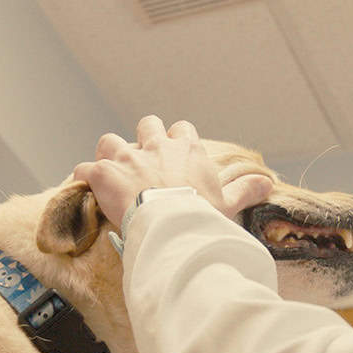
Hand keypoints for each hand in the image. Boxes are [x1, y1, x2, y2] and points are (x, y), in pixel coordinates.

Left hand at [72, 116, 273, 229]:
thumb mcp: (228, 204)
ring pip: (111, 140)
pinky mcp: (103, 173)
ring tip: (111, 172)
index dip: (175, 141)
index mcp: (187, 149)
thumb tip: (267, 183)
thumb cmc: (203, 216)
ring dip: (109, 154)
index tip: (174, 156)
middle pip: (147, 125)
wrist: (172, 227)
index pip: (182, 130)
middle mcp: (156, 146)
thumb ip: (245, 190)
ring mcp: (127, 157)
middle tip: (142, 163)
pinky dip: (84, 177)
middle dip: (142, 140)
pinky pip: (85, 168)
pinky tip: (86, 189)